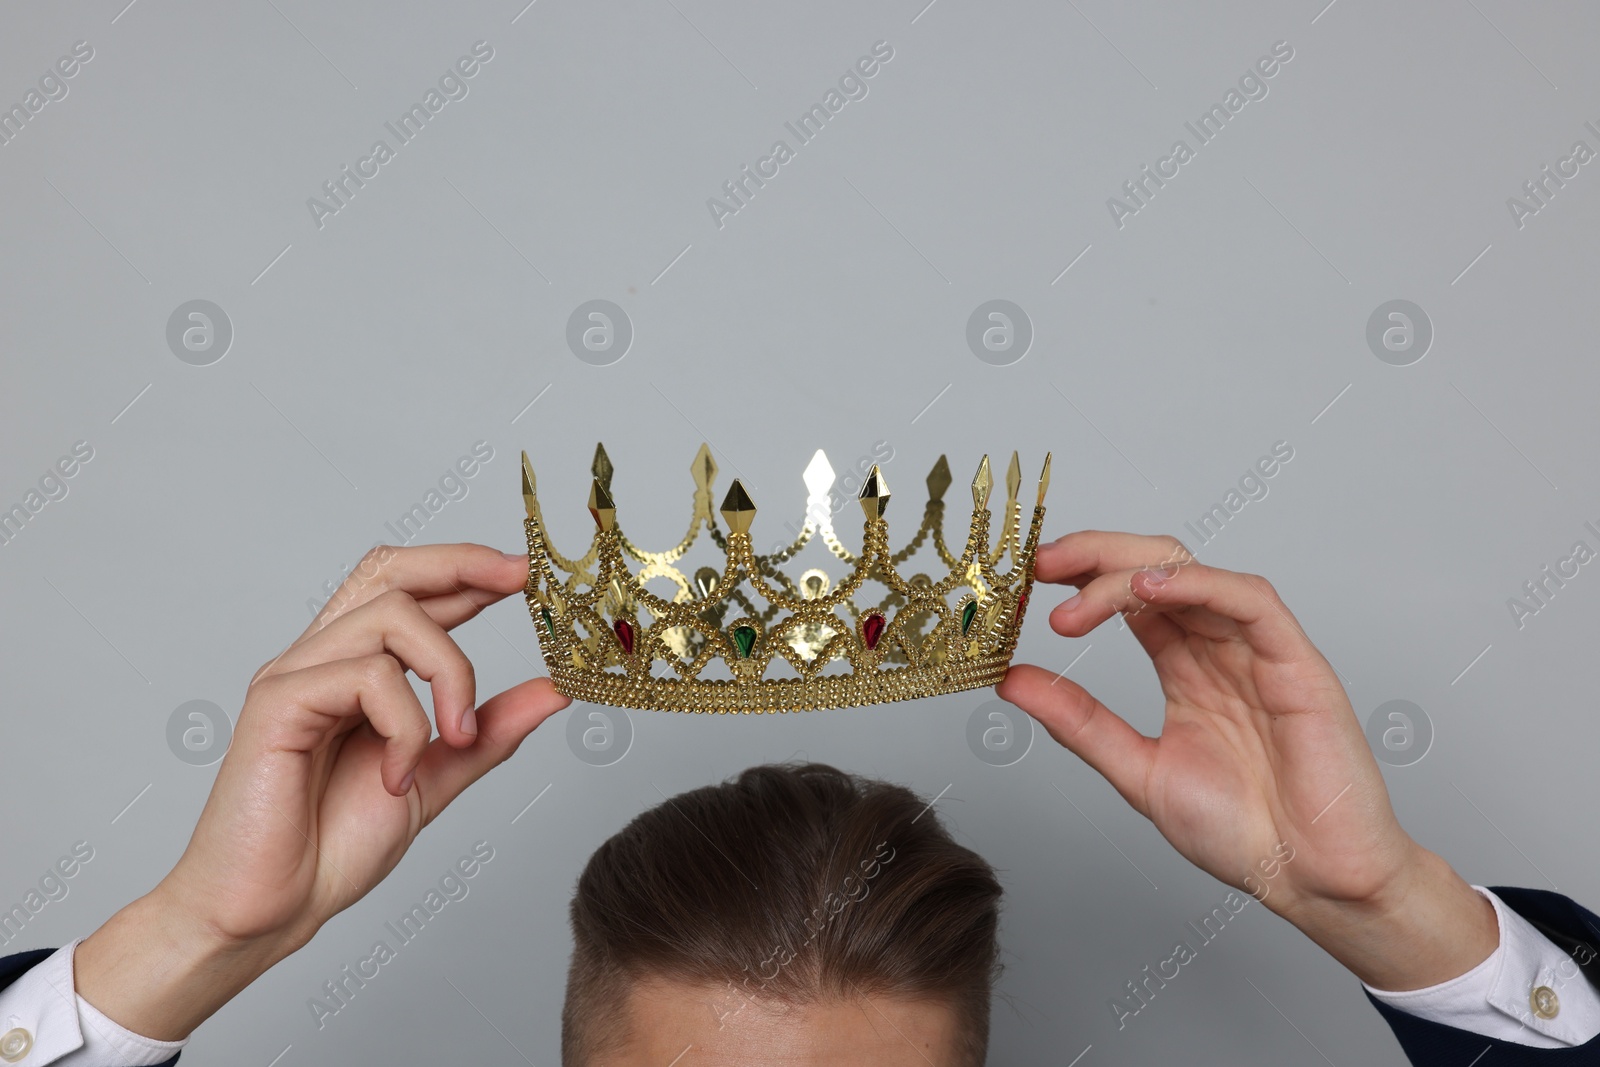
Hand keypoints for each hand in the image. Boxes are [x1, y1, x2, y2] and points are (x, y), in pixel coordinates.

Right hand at [74, 543, 569, 1037]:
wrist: (268, 911)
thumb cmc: (330, 846)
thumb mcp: (435, 778)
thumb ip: (488, 734)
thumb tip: (554, 691)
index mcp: (354, 669)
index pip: (407, 589)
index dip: (467, 569)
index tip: (527, 573)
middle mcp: (321, 658)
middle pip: (388, 569)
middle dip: (462, 563)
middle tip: (520, 580)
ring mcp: (296, 675)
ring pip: (392, 616)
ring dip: (449, 672)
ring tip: (456, 737)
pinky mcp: (277, 702)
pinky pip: (366, 674)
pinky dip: (405, 723)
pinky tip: (395, 776)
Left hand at [997, 531, 1495, 990]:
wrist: (1311, 882)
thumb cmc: (1246, 832)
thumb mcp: (1138, 770)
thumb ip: (1079, 722)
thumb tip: (1012, 681)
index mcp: (1187, 669)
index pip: (1130, 598)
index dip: (1080, 577)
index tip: (1026, 579)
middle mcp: (1221, 650)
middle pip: (1157, 570)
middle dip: (1094, 556)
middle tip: (1039, 566)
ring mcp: (1260, 653)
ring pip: (1195, 574)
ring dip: (1128, 572)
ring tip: (1073, 590)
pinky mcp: (1298, 665)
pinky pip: (1250, 601)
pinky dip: (1198, 583)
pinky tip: (1148, 588)